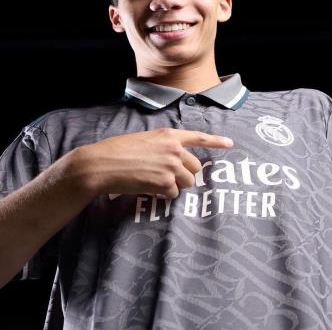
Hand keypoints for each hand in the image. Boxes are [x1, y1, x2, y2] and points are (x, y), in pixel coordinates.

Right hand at [68, 128, 233, 198]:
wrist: (101, 164)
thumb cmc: (117, 151)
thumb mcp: (144, 140)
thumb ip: (163, 147)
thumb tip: (173, 160)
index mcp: (168, 135)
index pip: (198, 137)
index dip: (216, 141)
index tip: (230, 144)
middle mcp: (174, 149)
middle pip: (195, 167)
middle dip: (186, 175)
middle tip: (168, 177)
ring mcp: (171, 166)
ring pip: (188, 182)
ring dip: (176, 186)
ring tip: (156, 182)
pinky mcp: (165, 183)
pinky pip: (174, 194)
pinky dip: (164, 195)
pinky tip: (149, 188)